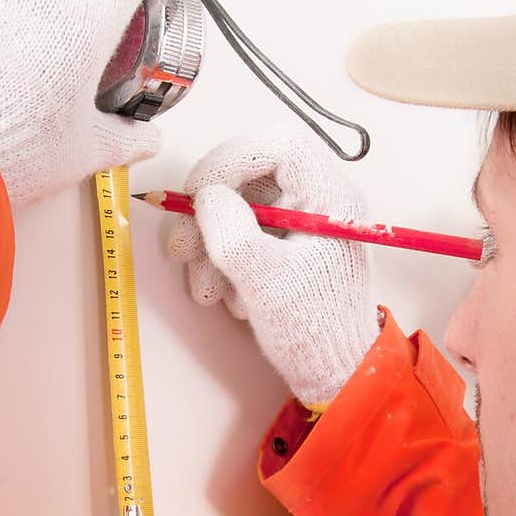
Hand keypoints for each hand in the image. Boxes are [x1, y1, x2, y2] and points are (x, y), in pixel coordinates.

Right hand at [167, 124, 377, 405]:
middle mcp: (319, 201)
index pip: (281, 145)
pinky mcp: (287, 244)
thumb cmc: (314, 330)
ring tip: (203, 287)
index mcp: (332, 199)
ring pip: (241, 206)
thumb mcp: (267, 284)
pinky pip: (245, 233)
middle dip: (209, 212)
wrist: (333, 370)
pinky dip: (224, 259)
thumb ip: (234, 235)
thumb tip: (206, 197)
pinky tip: (225, 295)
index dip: (232, 159)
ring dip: (209, 244)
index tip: (200, 192)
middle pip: (251, 175)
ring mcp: (301, 222)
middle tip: (183, 246)